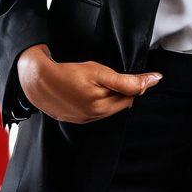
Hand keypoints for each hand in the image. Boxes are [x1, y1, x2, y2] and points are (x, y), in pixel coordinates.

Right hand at [17, 45, 162, 123]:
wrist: (37, 81)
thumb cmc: (68, 73)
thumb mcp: (100, 72)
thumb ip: (128, 81)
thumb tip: (154, 80)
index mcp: (102, 108)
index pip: (131, 96)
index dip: (133, 83)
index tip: (129, 72)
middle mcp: (94, 117)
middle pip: (120, 103)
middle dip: (121, 89)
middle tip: (110, 74)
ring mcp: (83, 119)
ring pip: (107, 107)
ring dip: (109, 95)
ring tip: (98, 81)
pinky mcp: (74, 118)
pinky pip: (94, 110)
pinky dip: (96, 99)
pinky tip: (88, 89)